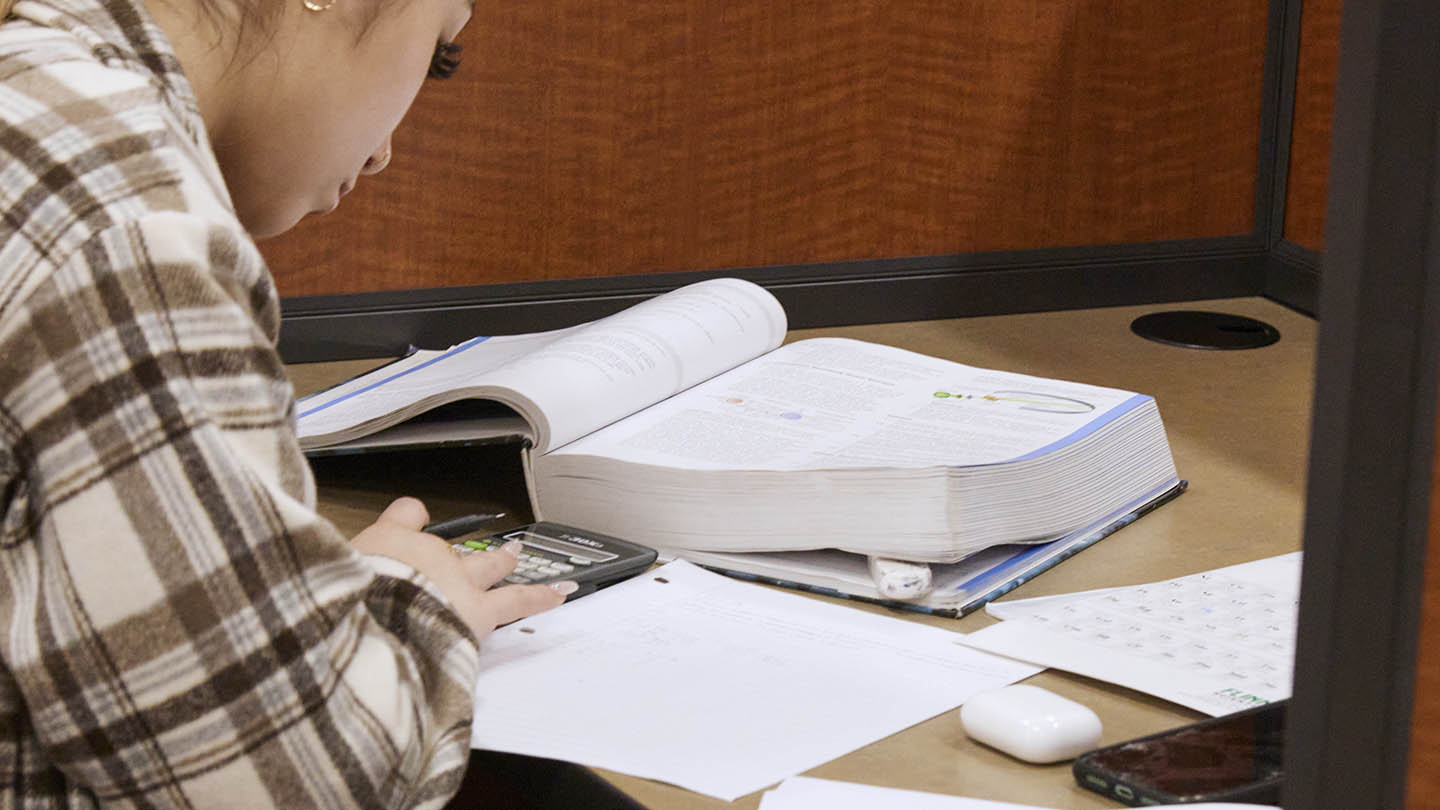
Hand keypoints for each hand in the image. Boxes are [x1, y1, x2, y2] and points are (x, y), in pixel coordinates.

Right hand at [350, 497, 573, 639]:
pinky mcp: (478, 611)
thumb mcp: (329, 578)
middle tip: (443, 545)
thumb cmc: (343, 606)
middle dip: (452, 547)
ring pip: (488, 563)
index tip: (411, 518)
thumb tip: (321, 577)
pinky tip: (560, 593)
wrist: (372, 624)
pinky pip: (518, 599)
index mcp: (386, 543)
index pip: (403, 516)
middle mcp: (426, 555)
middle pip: (445, 543)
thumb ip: (335, 574)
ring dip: (502, 560)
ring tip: (516, 555)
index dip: (408, 519)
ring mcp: (456, 581)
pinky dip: (540, 596)